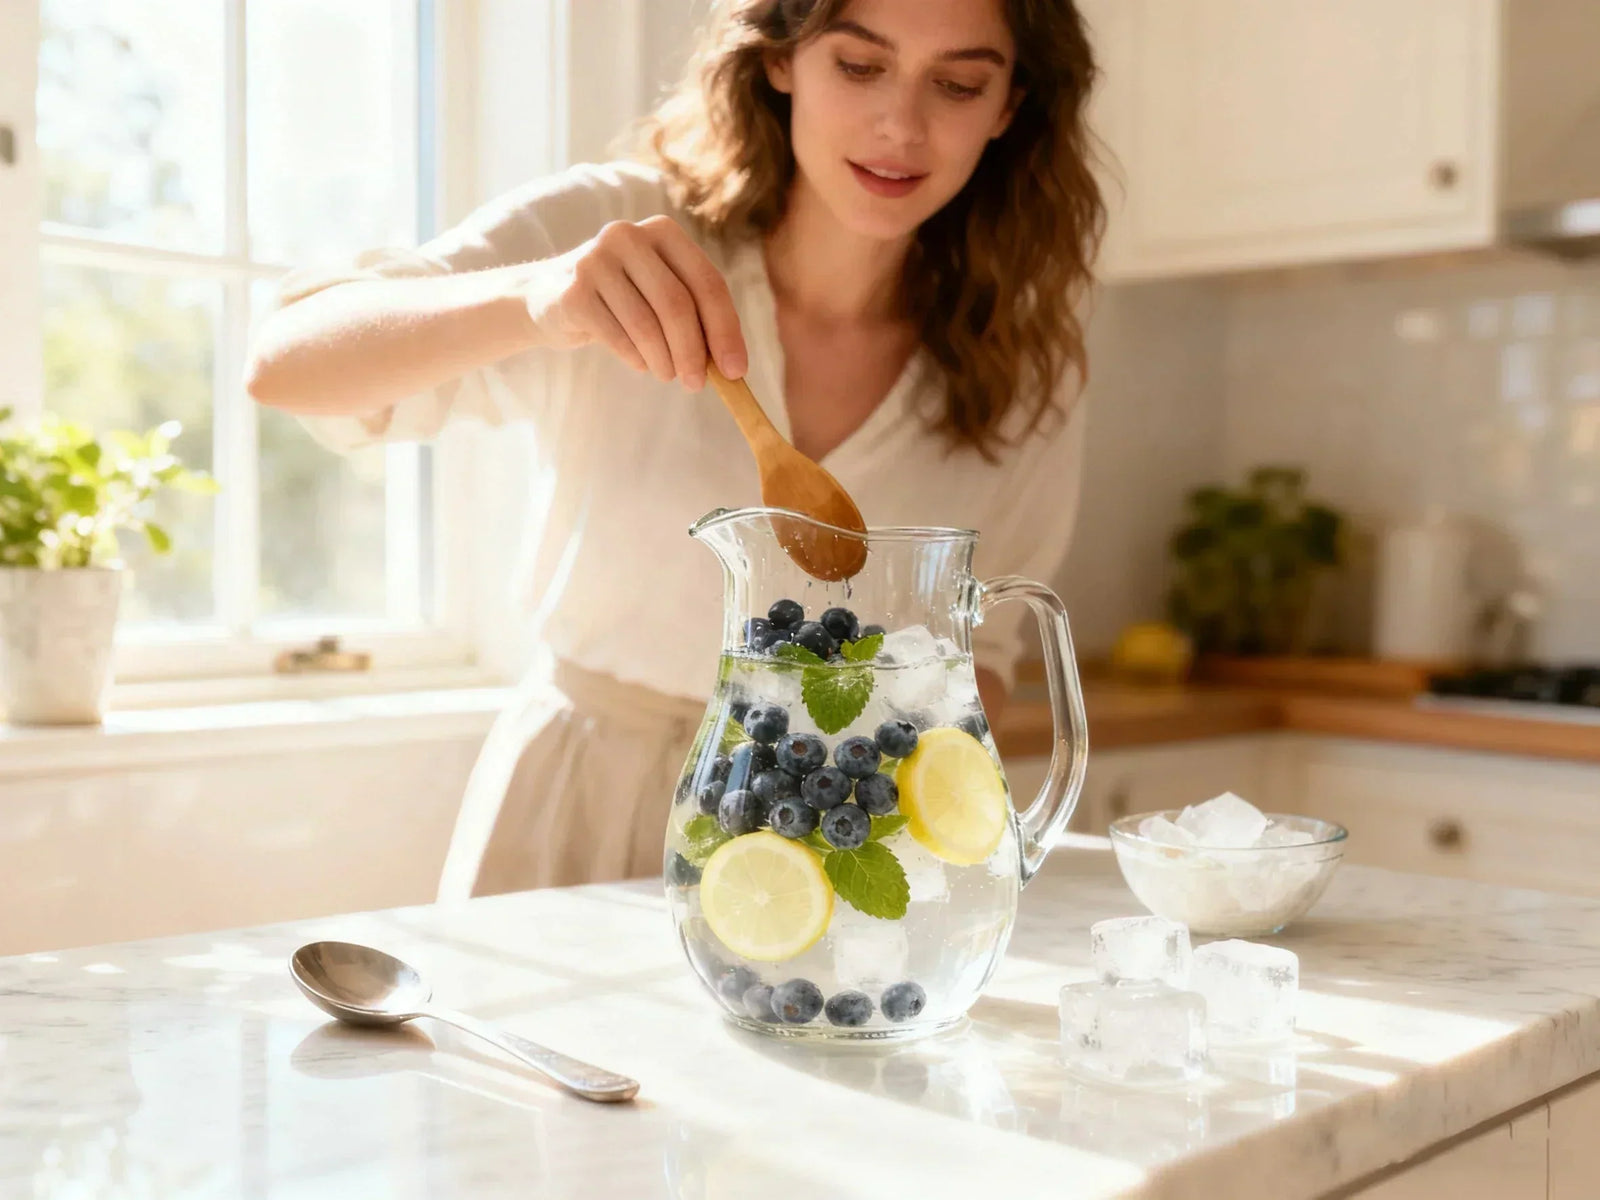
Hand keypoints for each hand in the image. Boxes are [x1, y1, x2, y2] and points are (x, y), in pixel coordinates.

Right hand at [522, 216, 747, 389]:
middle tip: (698, 384)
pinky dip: (635, 359)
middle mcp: (628, 236)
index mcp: (663, 231)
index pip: (708, 283)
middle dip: (694, 353)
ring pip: (646, 325)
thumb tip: (731, 366)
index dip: (726, 330)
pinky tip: (639, 363)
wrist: (548, 296)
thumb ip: (697, 317)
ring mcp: (595, 260)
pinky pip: (617, 337)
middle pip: (677, 304)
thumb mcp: (661, 293)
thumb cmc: (621, 299)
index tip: (736, 371)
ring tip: (667, 374)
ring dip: (664, 361)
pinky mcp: (573, 291)